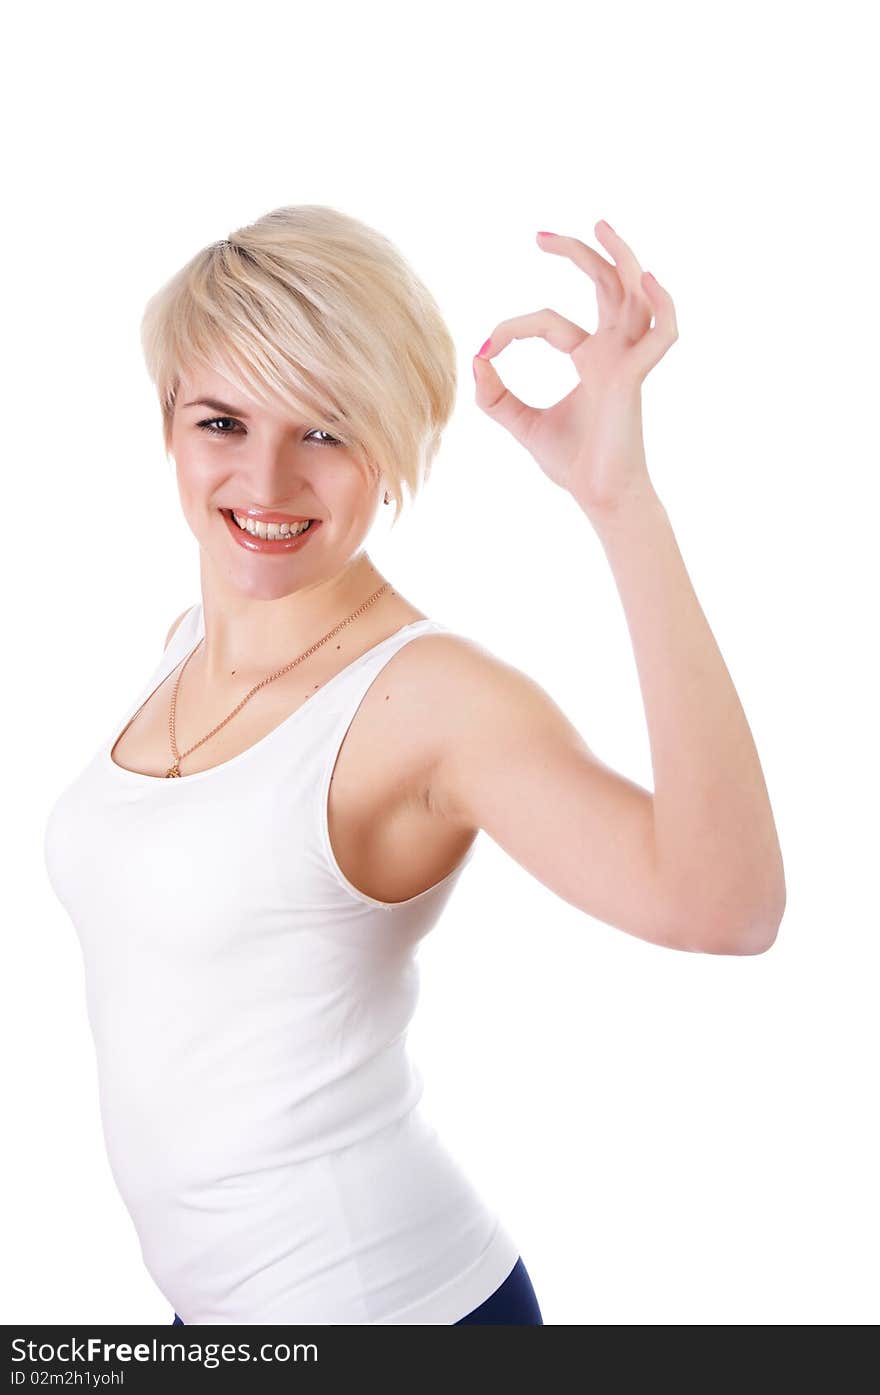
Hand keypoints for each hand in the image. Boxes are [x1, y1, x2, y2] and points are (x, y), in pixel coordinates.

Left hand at [472, 221, 677, 517]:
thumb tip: (476, 359)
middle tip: (541, 236)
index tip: (485, 352)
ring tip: (601, 225)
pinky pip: (663, 333)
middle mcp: (614, 352)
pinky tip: (645, 279)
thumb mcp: (521, 424)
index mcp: (592, 358)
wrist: (599, 498)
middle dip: (579, 255)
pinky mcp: (635, 377)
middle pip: (605, 286)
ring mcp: (629, 360)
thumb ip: (495, 396)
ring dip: (622, 258)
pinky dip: (662, 304)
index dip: (512, 329)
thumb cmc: (573, 465)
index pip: (550, 322)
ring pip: (636, 295)